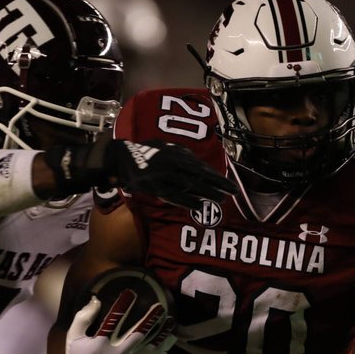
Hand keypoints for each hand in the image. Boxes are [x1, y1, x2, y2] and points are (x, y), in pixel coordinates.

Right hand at [58, 292, 176, 353]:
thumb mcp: (73, 338)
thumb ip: (83, 318)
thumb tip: (96, 300)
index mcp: (100, 344)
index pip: (113, 321)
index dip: (122, 306)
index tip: (131, 292)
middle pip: (138, 335)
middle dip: (149, 320)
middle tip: (159, 307)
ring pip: (149, 347)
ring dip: (161, 333)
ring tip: (171, 320)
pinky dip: (163, 348)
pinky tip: (171, 338)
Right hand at [103, 138, 235, 208]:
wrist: (120, 158)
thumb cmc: (143, 152)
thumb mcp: (163, 146)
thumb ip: (179, 152)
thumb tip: (194, 160)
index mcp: (176, 154)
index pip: (202, 167)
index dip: (217, 177)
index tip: (230, 185)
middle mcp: (173, 163)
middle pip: (200, 176)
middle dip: (218, 184)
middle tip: (234, 193)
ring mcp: (163, 175)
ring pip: (190, 185)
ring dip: (207, 193)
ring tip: (221, 200)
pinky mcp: (154, 186)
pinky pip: (172, 195)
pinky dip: (186, 201)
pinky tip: (198, 207)